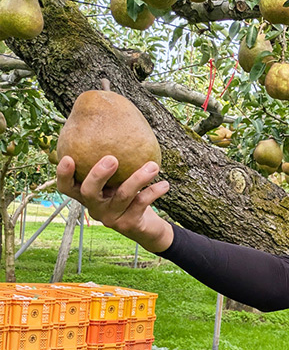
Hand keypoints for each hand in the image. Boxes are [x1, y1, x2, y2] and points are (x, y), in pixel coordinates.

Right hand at [56, 155, 172, 252]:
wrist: (146, 226)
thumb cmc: (129, 194)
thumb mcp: (119, 179)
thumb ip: (114, 160)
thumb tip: (119, 122)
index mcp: (88, 195)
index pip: (67, 187)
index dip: (63, 174)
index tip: (68, 157)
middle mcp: (95, 207)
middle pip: (89, 192)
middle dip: (98, 175)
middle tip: (112, 159)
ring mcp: (111, 218)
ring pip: (122, 196)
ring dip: (139, 178)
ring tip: (153, 166)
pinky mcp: (129, 225)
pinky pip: (141, 204)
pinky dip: (154, 191)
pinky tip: (165, 184)